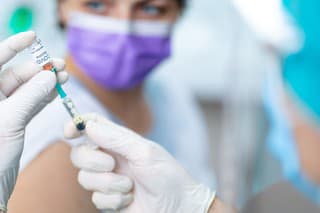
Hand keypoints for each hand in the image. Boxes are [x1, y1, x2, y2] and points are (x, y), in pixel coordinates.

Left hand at [0, 31, 67, 210]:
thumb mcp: (9, 120)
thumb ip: (31, 95)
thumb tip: (49, 76)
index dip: (13, 46)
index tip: (32, 37)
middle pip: (15, 75)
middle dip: (38, 69)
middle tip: (59, 66)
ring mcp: (3, 112)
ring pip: (26, 90)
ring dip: (46, 83)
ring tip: (64, 77)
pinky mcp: (14, 123)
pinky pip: (31, 104)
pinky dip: (45, 97)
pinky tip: (56, 91)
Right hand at [65, 113, 215, 212]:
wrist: (177, 207)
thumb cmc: (167, 176)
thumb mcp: (144, 152)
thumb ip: (116, 138)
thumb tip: (88, 125)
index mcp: (120, 142)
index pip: (93, 126)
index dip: (78, 125)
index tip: (69, 132)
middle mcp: (111, 158)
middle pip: (80, 153)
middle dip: (92, 160)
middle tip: (112, 164)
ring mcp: (109, 179)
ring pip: (84, 177)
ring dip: (107, 183)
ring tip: (129, 186)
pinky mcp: (109, 199)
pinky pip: (95, 198)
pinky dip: (112, 200)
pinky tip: (129, 200)